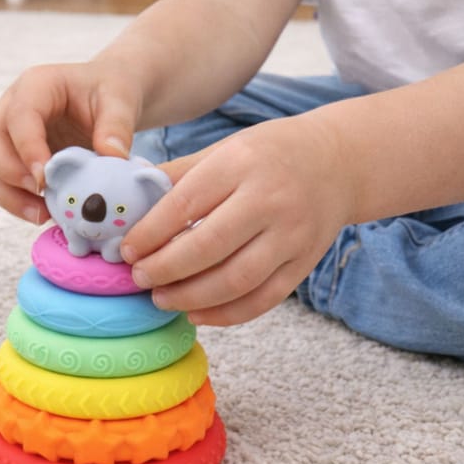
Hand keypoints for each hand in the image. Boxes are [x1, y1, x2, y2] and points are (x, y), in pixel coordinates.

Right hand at [0, 59, 142, 223]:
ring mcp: (8, 132)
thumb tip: (112, 157)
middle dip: (9, 173)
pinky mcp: (13, 156)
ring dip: (8, 195)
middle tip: (41, 195)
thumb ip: (117, 125)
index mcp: (37, 85)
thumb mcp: (121, 100)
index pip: (19, 115)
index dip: (27, 148)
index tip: (45, 178)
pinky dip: (16, 201)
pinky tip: (45, 213)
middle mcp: (13, 106)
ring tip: (42, 215)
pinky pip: (0, 182)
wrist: (110, 98)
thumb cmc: (111, 91)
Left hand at [120, 113, 353, 326]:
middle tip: (139, 279)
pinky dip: (226, 314)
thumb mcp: (225, 149)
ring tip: (161, 298)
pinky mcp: (305, 262)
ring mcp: (292, 234)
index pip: (186, 205)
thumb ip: (178, 175)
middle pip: (208, 247)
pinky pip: (262, 300)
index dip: (150, 233)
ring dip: (190, 298)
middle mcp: (271, 199)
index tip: (125, 251)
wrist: (338, 163)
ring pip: (235, 281)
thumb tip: (126, 203)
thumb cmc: (271, 153)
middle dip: (165, 269)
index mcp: (242, 163)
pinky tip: (197, 312)